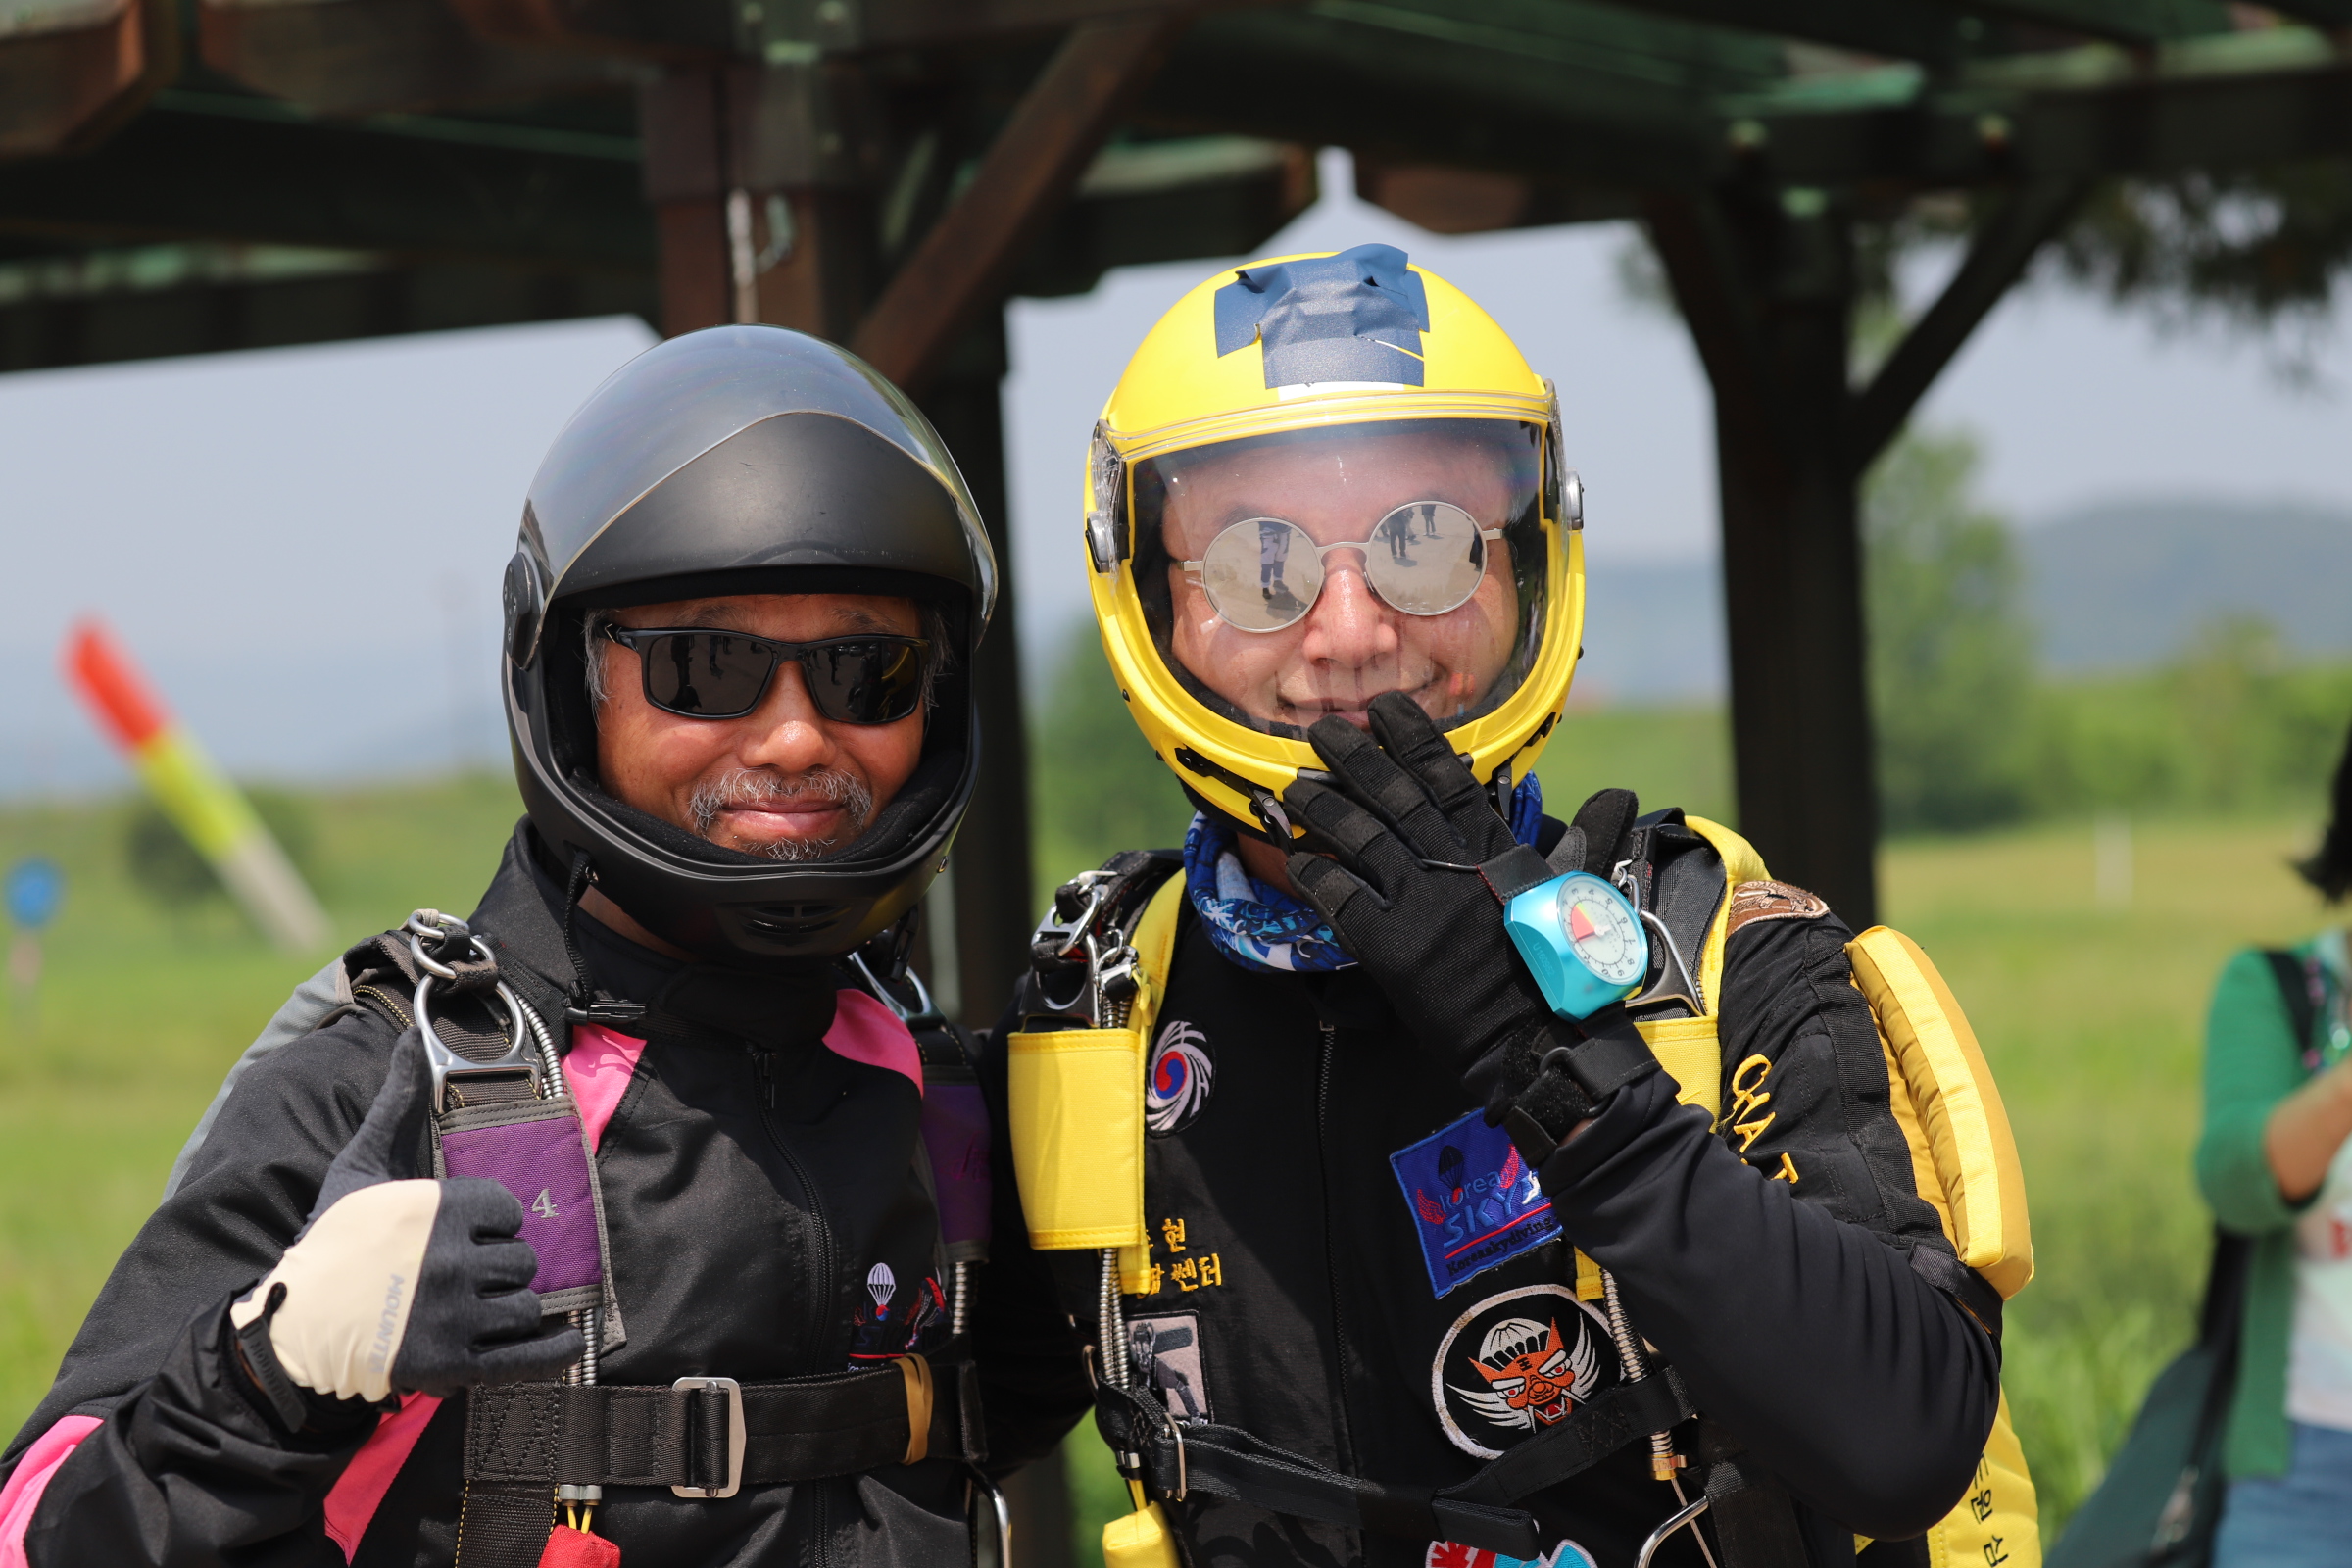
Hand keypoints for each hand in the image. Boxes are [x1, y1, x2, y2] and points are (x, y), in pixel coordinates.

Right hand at [230, 1030, 581, 1421]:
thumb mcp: (359, 1167)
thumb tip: (408, 1041)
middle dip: (497, 1266)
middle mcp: (451, 1262)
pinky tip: (562, 1343)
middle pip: (520, 1260)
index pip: (506, 1210)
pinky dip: (552, 1352)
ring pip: (525, 1305)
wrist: (295, 1327)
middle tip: (461, 1275)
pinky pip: (528, 1357)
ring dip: (507, 1308)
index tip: (461, 1232)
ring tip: (473, 1309)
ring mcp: (454, 1317)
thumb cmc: (333, 1242)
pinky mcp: (453, 1366)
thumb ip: (395, 1105)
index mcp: (437, 1211)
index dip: (488, 1221)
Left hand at [1280, 694, 1623, 1130]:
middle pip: (1394, 797)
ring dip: (1324, 809)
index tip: (1384, 707)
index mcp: (1495, 849)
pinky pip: (1343, 901)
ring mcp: (1420, 905)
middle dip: (1355, 758)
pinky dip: (1319, 876)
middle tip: (1321, 729)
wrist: (1545, 1040)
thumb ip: (1590, 837)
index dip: (1413, 738)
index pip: (1447, 777)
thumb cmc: (1568, 970)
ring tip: (1294, 785)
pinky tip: (1299, 858)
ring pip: (1360, 839)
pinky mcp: (1392, 948)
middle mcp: (1453, 866)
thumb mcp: (1582, 891)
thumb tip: (1619, 797)